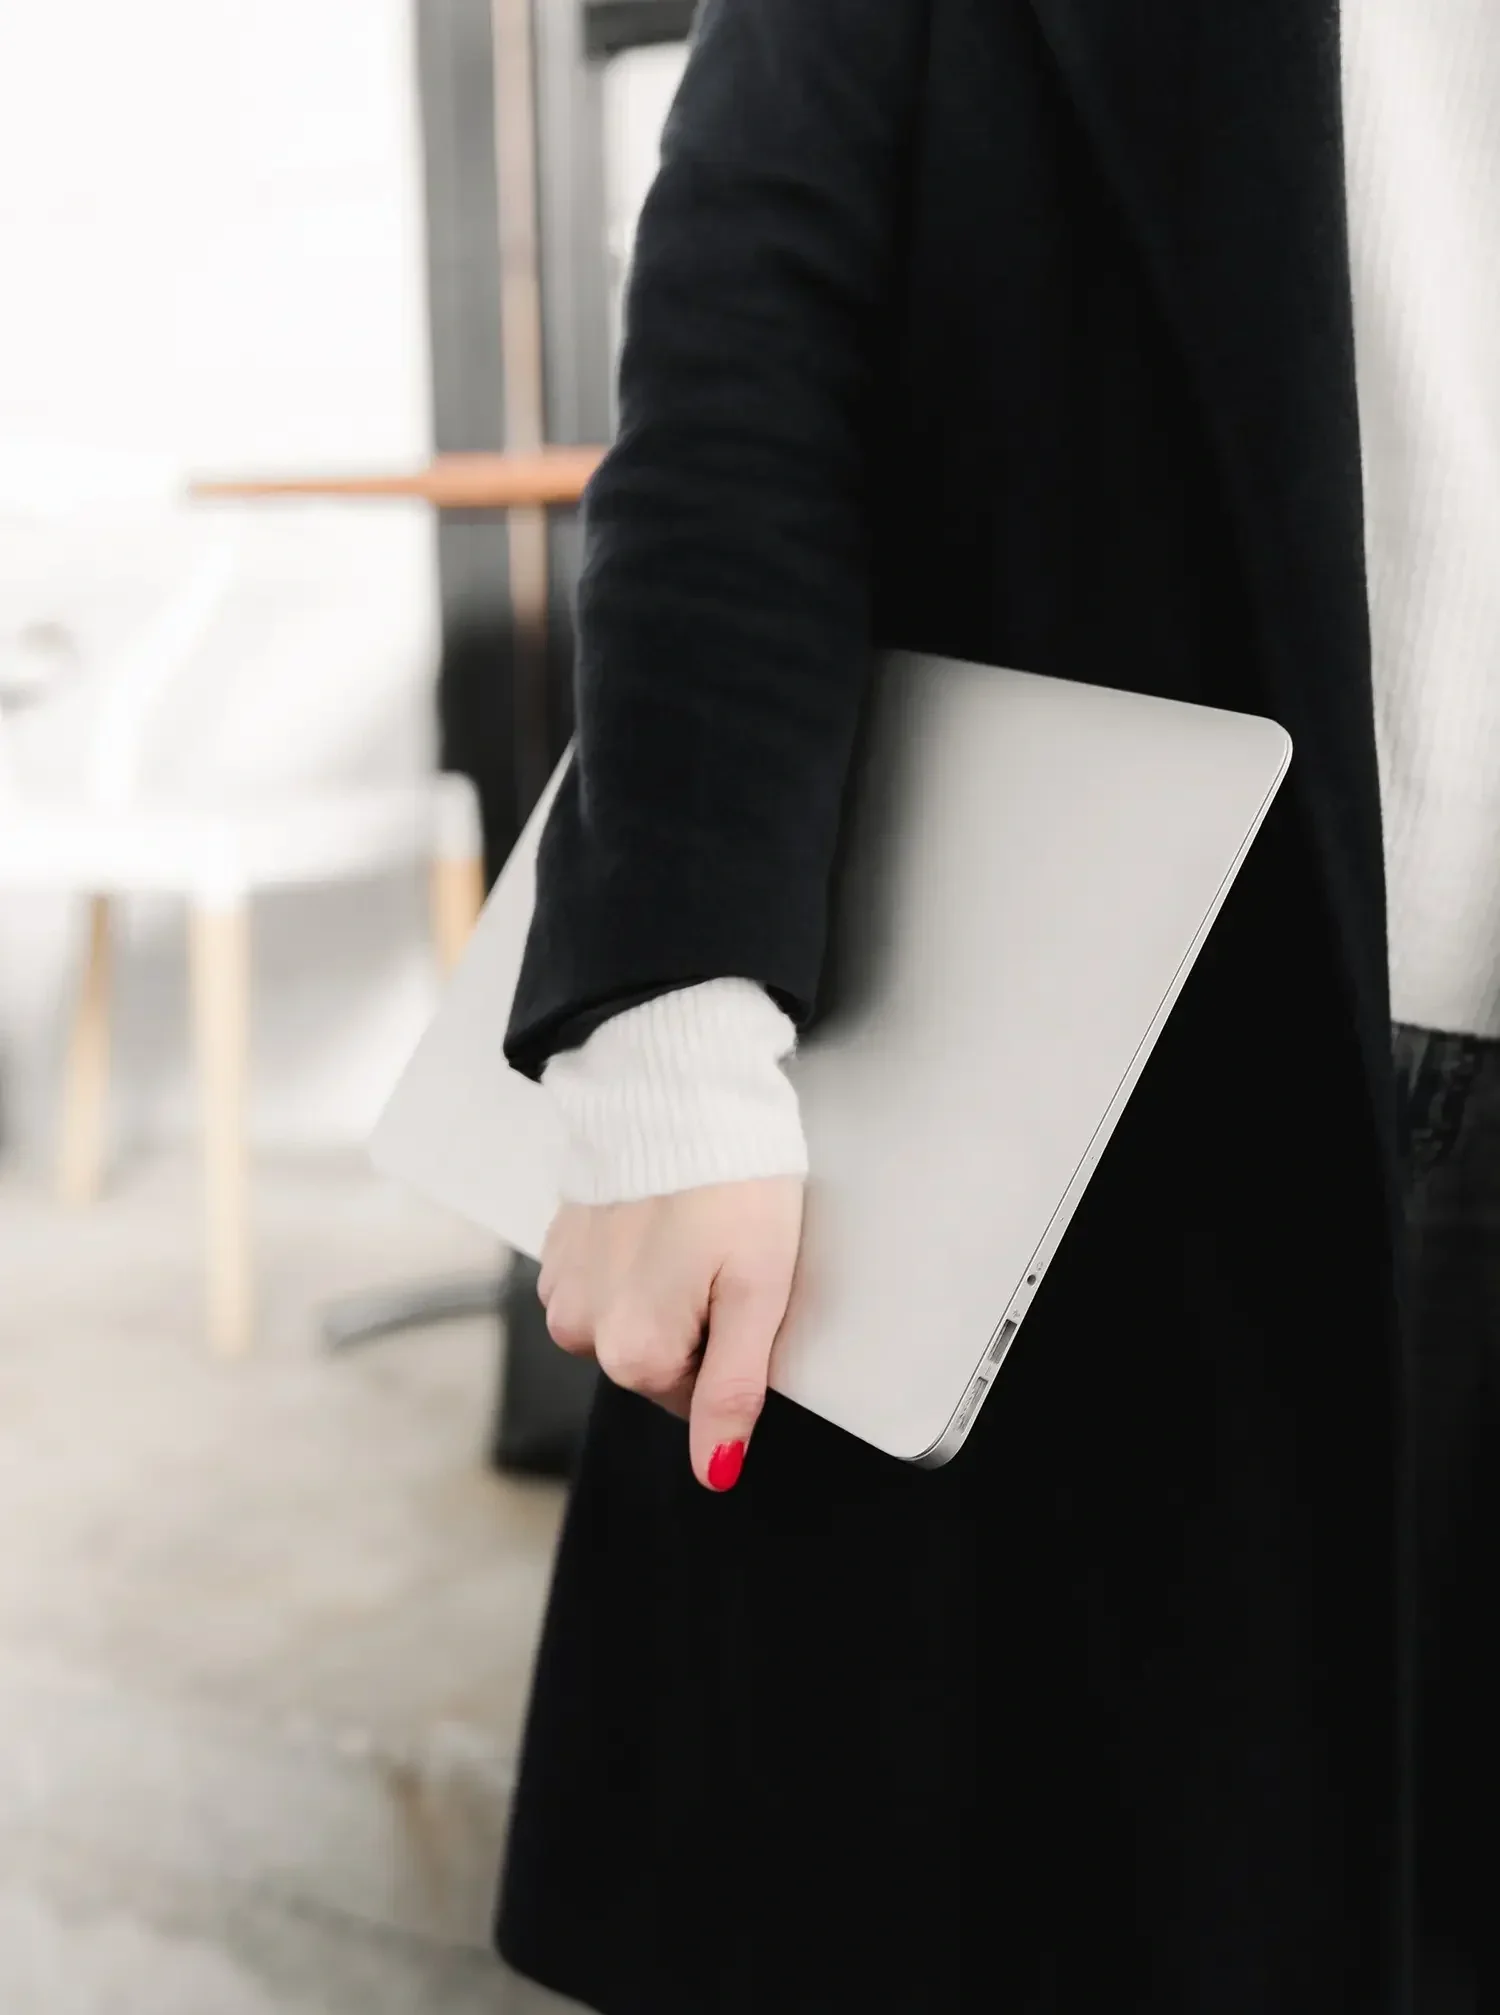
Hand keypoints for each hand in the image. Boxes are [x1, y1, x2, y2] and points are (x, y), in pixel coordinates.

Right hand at [537, 1178, 804, 1490]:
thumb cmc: (731, 1181)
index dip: (731, 1348)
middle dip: (695, 1322)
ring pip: (627, 1321)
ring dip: (660, 1289)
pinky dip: (633, 1260)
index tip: (742, 1292)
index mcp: (633, 1352)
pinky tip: (658, 1218)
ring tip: (690, 1229)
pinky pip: (602, 1282)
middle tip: (722, 1255)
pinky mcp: (558, 1245)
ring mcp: (562, 1287)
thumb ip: (733, 1390)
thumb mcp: (758, 1290)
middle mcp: (582, 1330)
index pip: (695, 1398)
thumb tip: (716, 1472)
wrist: (675, 1086)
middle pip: (657, 1361)